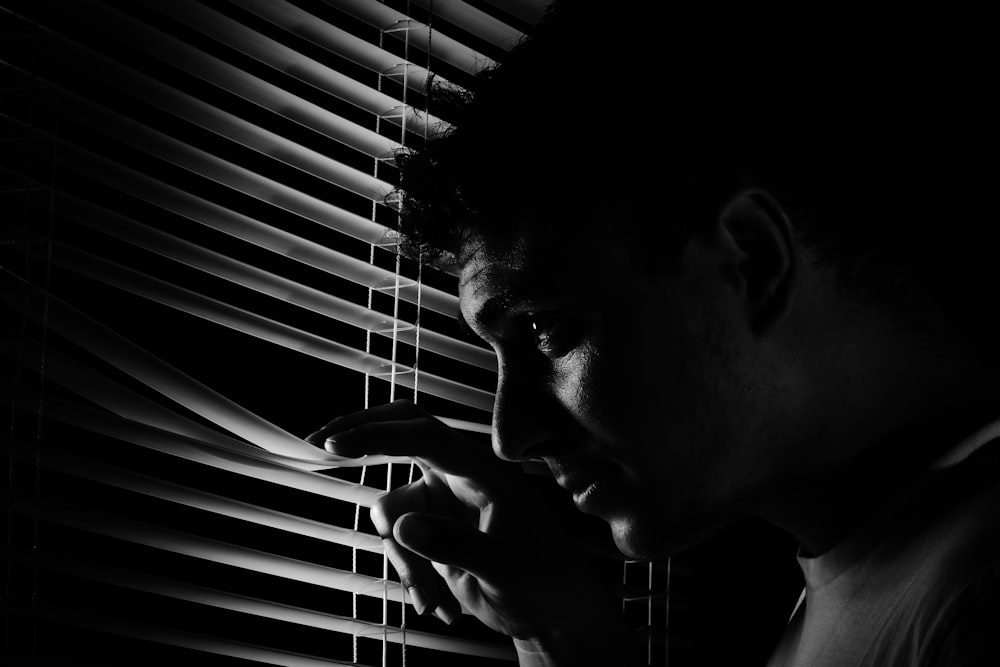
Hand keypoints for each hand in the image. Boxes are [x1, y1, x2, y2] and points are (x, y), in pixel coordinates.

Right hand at [306, 399, 638, 664]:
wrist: (553, 613)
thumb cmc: (545, 581)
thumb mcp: (505, 568)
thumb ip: (456, 546)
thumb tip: (404, 527)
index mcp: (484, 471)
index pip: (424, 436)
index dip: (378, 435)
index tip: (336, 445)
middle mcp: (460, 477)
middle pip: (401, 435)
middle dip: (363, 440)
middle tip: (317, 447)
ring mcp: (444, 503)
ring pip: (392, 510)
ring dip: (403, 560)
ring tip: (436, 600)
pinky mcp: (434, 531)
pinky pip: (398, 542)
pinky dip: (410, 574)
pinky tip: (439, 604)